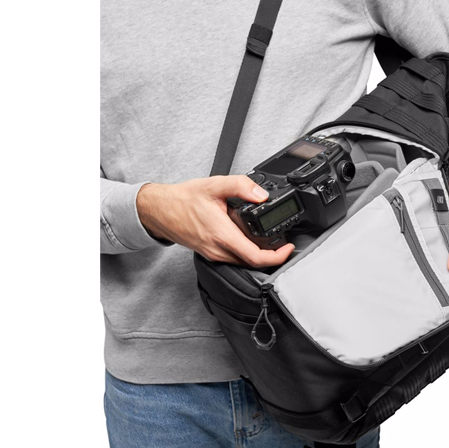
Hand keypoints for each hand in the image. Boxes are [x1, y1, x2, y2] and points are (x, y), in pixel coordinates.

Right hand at [136, 176, 294, 265]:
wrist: (160, 210)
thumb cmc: (183, 199)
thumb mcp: (214, 185)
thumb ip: (240, 185)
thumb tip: (261, 194)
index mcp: (222, 235)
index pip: (255, 257)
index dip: (277, 256)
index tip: (288, 248)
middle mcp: (218, 249)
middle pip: (252, 262)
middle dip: (272, 256)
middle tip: (283, 244)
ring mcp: (213, 254)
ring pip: (243, 262)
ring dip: (259, 255)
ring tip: (270, 241)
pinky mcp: (210, 254)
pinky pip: (233, 258)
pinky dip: (246, 252)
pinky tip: (250, 240)